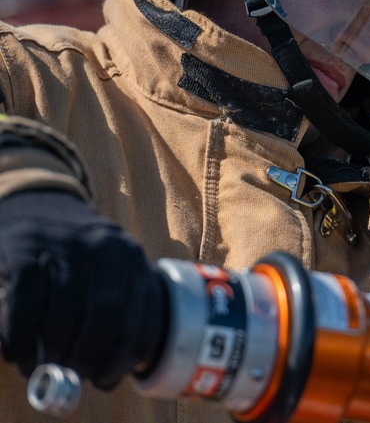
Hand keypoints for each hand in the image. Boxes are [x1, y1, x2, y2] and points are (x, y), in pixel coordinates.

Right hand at [0, 190, 165, 388]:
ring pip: (64, 315)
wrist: (37, 204)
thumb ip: (113, 313)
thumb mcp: (106, 272)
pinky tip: (15, 352)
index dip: (123, 358)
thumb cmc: (75, 255)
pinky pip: (26, 304)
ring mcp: (67, 247)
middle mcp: (107, 249)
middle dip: (86, 357)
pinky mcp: (26, 249)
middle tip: (69, 375)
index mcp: (133, 259)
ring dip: (51, 352)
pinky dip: (19, 336)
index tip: (104, 380)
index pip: (140, 319)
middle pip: (105, 319)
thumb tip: (103, 375)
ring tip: (39, 367)